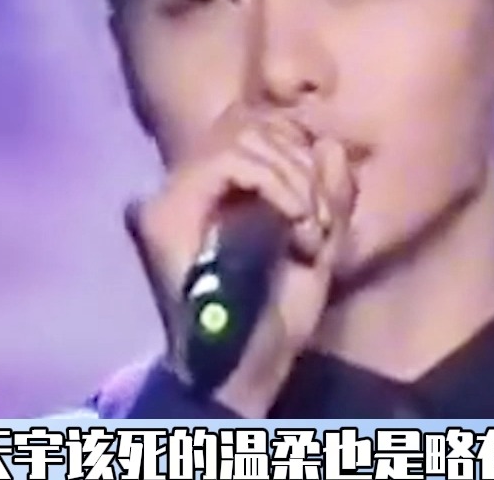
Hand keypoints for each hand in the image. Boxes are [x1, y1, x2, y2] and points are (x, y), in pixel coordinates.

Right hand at [124, 105, 356, 415]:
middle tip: (320, 219)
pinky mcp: (165, 211)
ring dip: (294, 178)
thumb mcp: (321, 243)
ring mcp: (168, 196)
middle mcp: (184, 186)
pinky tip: (296, 222)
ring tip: (310, 230)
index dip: (298, 147)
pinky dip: (277, 183)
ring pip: (242, 135)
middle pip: (248, 122)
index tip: (323, 202)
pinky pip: (231, 160)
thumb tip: (328, 141)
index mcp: (216, 191)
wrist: (247, 372)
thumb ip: (328, 191)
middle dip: (301, 162)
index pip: (253, 126)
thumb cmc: (280, 315)